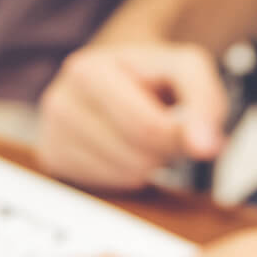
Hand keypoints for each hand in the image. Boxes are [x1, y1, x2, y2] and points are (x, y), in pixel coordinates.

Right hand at [35, 42, 228, 190]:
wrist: (119, 72)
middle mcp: (59, 102)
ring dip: (148, 162)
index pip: (145, 128)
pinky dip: (127, 173)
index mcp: (88, 71)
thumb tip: (205, 146)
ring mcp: (51, 135)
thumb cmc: (153, 72)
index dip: (180, 138)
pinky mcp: (55, 161)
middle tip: (168, 127)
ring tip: (145, 134)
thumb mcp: (187, 68)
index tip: (200, 136)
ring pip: (124, 176)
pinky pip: (108, 188)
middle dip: (165, 149)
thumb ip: (204, 102)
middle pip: (135, 156)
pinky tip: (125, 148)